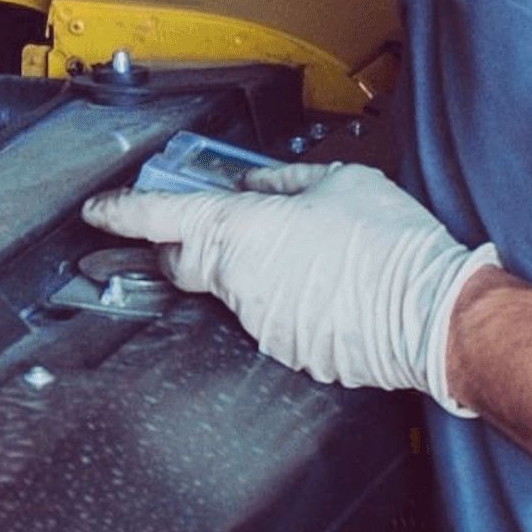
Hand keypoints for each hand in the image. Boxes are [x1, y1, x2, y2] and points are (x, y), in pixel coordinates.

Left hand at [81, 162, 501, 413]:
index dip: (120, 213)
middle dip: (186, 245)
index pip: (158, 218)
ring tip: (309, 258)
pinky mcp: (285, 349)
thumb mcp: (339, 182)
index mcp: (239, 229)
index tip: (98, 212)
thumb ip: (283, 181)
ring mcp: (258, 320)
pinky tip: (325, 289)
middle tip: (218, 229)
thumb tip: (255, 184)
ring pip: (232, 292)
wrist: (434, 312)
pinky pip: (270, 320)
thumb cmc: (392, 245)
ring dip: (252, 274)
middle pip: (184, 262)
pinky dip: (285, 304)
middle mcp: (237, 279)